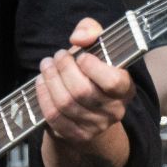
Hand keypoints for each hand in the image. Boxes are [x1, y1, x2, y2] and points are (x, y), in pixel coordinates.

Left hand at [35, 17, 133, 143]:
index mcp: (125, 89)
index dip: (94, 68)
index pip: (114, 82)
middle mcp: (114, 110)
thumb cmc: (93, 72)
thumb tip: (78, 38)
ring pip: (65, 103)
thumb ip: (91, 31)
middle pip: (83, 92)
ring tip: (46, 66)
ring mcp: (95, 126)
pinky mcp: (76, 135)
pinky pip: (54, 117)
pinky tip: (42, 83)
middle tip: (57, 56)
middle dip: (64, 69)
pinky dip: (44, 97)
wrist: (89, 109)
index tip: (82, 56)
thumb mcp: (97, 46)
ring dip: (51, 80)